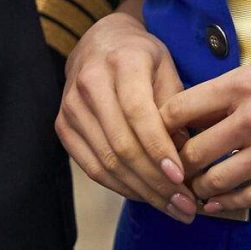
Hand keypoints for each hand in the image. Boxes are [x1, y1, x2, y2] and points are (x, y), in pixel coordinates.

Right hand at [56, 9, 198, 221]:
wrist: (100, 42)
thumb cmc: (142, 57)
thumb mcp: (168, 68)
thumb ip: (178, 108)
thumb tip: (188, 156)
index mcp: (122, 62)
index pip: (139, 114)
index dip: (159, 150)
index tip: (182, 178)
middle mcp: (90, 83)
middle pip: (122, 145)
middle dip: (156, 182)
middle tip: (185, 206)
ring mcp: (71, 106)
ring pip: (106, 162)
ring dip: (141, 192)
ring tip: (171, 207)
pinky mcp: (62, 126)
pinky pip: (91, 167)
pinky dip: (120, 187)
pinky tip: (144, 196)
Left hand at [162, 39, 250, 211]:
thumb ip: (240, 87)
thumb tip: (204, 107)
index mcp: (243, 84)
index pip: (177, 111)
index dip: (165, 128)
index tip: (168, 136)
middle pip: (190, 153)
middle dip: (180, 164)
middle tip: (179, 172)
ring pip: (215, 181)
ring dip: (202, 188)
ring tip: (197, 190)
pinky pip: (250, 199)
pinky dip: (229, 204)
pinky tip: (221, 204)